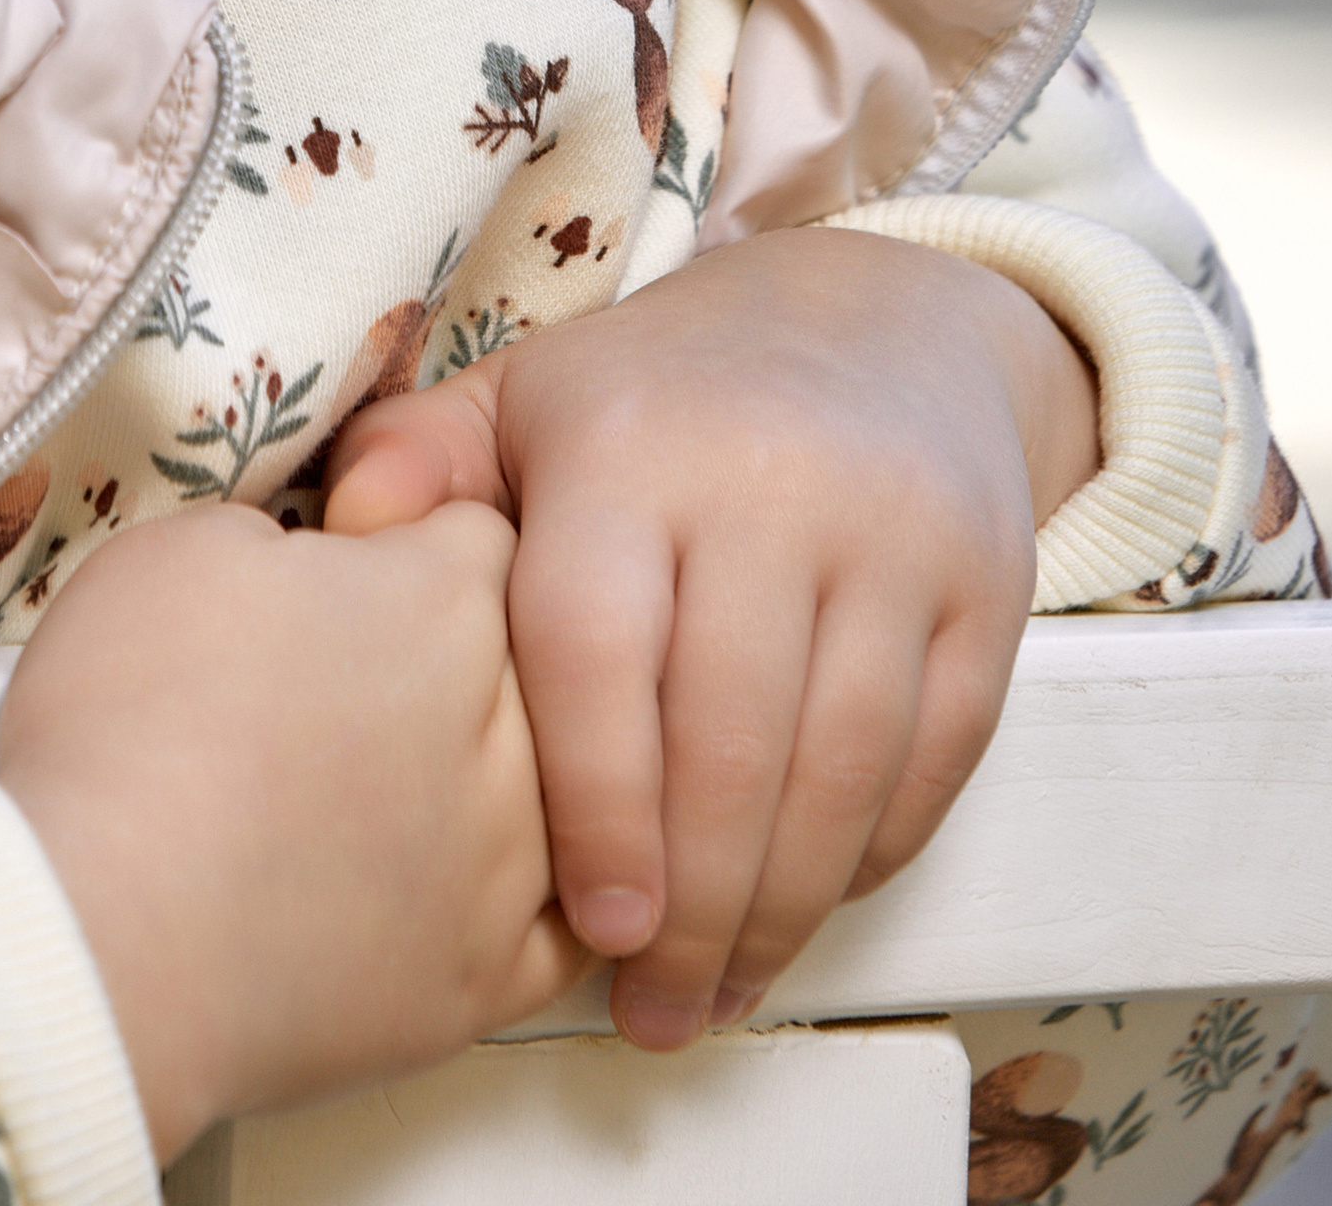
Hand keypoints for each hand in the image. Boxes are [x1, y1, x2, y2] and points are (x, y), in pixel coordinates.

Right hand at [0, 498, 585, 1158]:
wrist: (100, 941)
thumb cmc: (129, 729)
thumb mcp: (184, 549)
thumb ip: (288, 536)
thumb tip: (317, 567)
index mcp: (440, 600)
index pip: (480, 539)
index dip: (416, 547)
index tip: (363, 578)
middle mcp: (505, 727)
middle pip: (523, 665)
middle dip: (459, 664)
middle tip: (359, 694)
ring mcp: (503, 868)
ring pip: (555, 794)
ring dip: (493, 782)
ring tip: (400, 797)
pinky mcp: (479, 988)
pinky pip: (560, 934)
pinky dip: (522, 908)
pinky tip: (472, 892)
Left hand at [324, 226, 1099, 1048]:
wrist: (874, 319)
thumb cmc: (661, 396)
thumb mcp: (529, 397)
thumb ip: (424, 464)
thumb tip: (343, 530)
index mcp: (631, 444)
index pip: (601, 652)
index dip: (597, 807)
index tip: (591, 928)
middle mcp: (772, 480)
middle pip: (732, 740)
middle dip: (690, 908)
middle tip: (651, 1013)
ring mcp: (894, 530)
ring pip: (842, 769)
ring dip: (779, 912)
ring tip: (716, 994)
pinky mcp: (988, 578)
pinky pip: (934, 753)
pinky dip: (870, 852)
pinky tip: (805, 906)